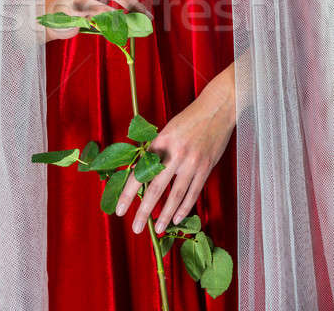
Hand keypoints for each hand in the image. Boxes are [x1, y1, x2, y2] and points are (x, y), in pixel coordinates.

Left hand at [115, 62, 235, 233]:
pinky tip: (176, 218)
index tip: (120, 210)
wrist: (216, 109)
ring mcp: (192, 162)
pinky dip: (185, 207)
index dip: (128, 194)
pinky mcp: (206, 167)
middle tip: (136, 228)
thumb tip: (139, 174)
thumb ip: (155, 151)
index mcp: (160, 143)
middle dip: (144, 211)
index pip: (139, 173)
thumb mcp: (166, 131)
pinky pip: (193, 193)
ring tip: (157, 229)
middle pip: (155, 189)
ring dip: (165, 215)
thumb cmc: (188, 119)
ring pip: (176, 195)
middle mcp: (175, 154)